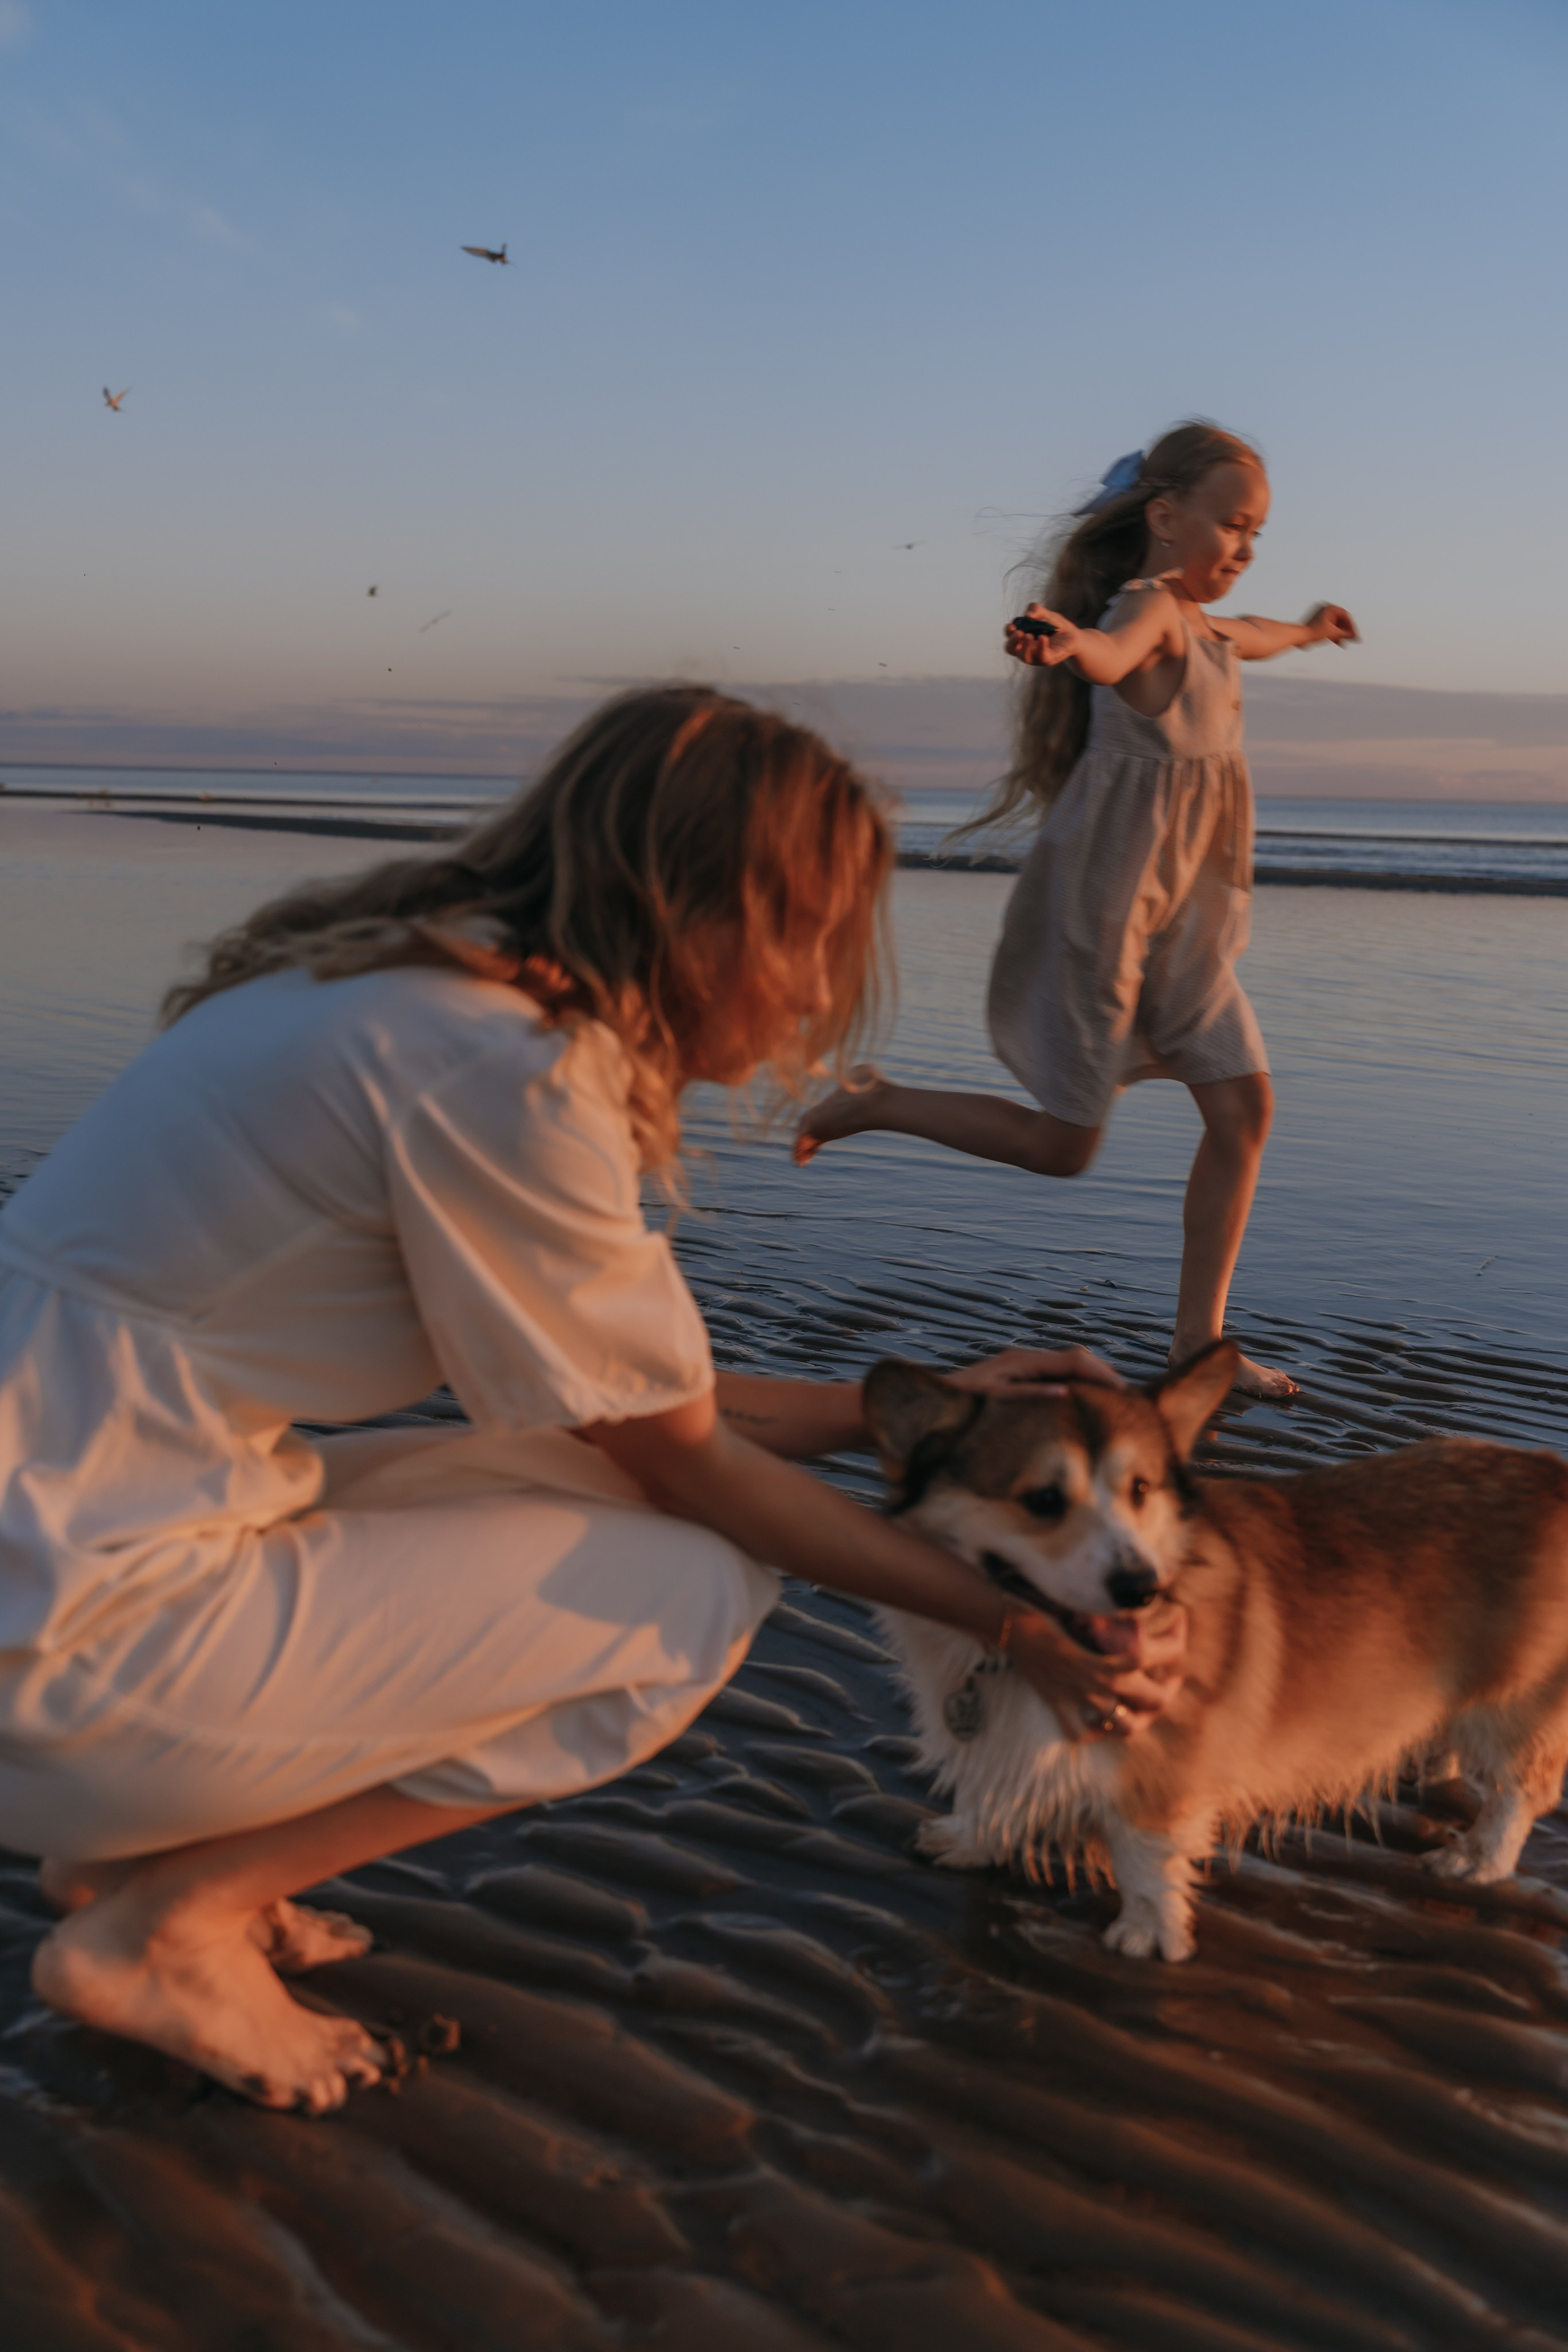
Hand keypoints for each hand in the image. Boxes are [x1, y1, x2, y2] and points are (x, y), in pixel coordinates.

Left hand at [946, 1343, 1122, 1396]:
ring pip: (1068, 1367)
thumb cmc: (958, 1403)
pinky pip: (1057, 1377)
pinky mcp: (1020, 1377)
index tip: (1123, 1393)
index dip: (1102, 1374)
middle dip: (1103, 1375)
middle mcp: (1025, 1359)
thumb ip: (1027, 1395)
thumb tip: (1064, 1392)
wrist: (931, 1402)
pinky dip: (1077, 1386)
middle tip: (1128, 1399)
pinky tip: (1085, 1404)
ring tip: (1114, 1403)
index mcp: (1022, 1360)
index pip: (1074, 1361)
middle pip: (1076, 1359)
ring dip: (1092, 1380)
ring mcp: (1023, 1367)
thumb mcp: (992, 1400)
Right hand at [1004, 605, 1079, 666]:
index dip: (1008, 632)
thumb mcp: (1047, 614)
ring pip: (1024, 657)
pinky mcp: (1048, 660)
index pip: (1010, 638)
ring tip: (1029, 635)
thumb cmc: (1057, 627)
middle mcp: (1027, 650)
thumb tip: (1028, 614)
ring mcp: (1036, 657)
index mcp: (1023, 639)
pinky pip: (1042, 656)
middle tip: (1018, 632)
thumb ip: (1037, 610)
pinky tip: (1043, 637)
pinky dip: (1041, 647)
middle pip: (1011, 650)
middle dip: (1012, 642)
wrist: (1074, 637)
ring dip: (1024, 646)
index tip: (1012, 626)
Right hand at [1010, 1598, 1186, 1740]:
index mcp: (1120, 1657)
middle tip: (1172, 1668)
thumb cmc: (1051, 1604)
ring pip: (1126, 1727)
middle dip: (1171, 1683)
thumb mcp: (1095, 1604)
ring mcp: (1083, 1700)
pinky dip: (1094, 1729)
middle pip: (1157, 1699)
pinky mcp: (1061, 1706)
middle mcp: (1107, 1684)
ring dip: (1141, 1715)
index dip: (1179, 1634)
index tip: (1178, 1618)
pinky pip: (1081, 1732)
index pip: (1168, 1652)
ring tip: (1144, 1702)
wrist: (1010, 1621)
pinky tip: (1099, 1719)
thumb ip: (1125, 1611)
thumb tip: (1154, 1595)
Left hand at [1304, 602, 1358, 646]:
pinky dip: (1333, 634)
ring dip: (1340, 634)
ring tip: (1345, 642)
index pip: (1346, 616)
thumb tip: (1355, 637)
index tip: (1355, 635)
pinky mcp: (1317, 622)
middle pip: (1340, 620)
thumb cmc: (1315, 632)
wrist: (1299, 636)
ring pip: (1334, 625)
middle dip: (1346, 631)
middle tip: (1352, 639)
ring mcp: (1320, 615)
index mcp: (1330, 607)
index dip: (1352, 626)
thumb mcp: (1333, 633)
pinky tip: (1338, 642)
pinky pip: (1328, 627)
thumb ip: (1346, 634)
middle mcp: (1325, 609)